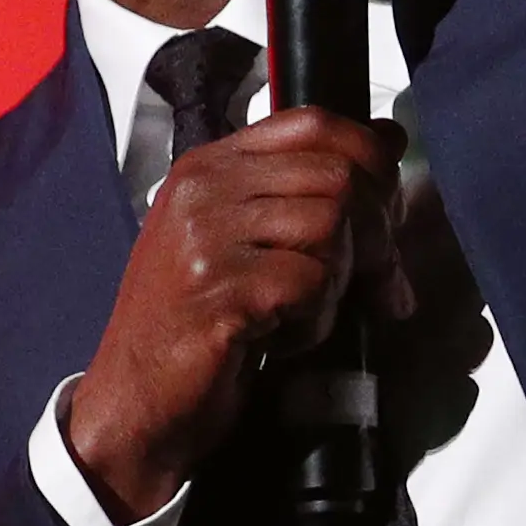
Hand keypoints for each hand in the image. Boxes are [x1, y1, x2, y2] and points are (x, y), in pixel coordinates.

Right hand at [61, 110, 411, 522]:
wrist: (135, 402)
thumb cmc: (193, 325)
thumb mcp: (243, 240)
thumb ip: (306, 189)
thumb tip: (390, 140)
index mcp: (208, 167)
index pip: (314, 123)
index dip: (370, 160)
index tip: (386, 210)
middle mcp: (203, 190)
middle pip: (337, 176)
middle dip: (376, 236)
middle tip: (376, 284)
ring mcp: (205, 237)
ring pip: (331, 226)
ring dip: (340, 282)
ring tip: (302, 314)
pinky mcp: (218, 290)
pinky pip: (311, 283)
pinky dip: (314, 322)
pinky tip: (280, 340)